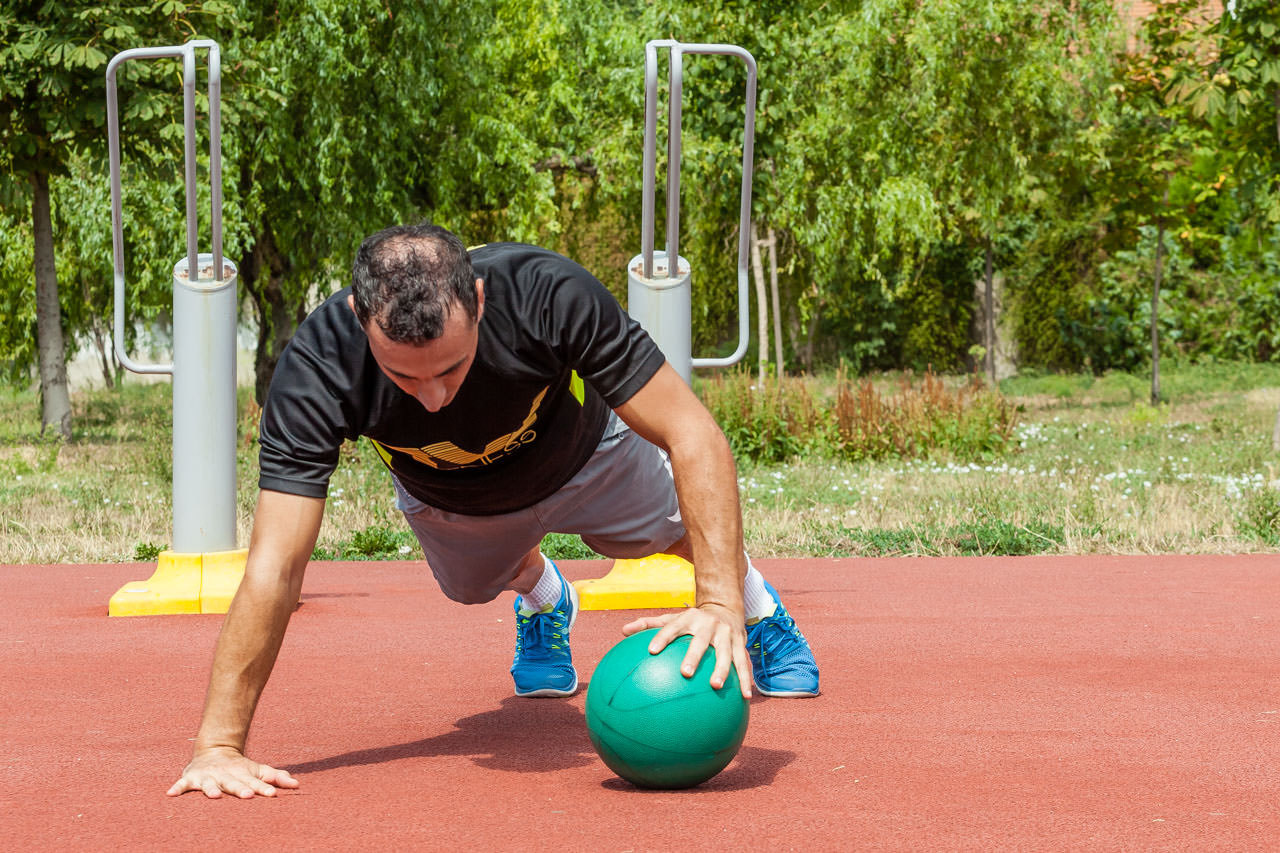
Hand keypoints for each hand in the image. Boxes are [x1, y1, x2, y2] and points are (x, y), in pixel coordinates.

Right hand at [167, 746, 298, 798]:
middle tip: (249, 795)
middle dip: (241, 789)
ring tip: (215, 796)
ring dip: (211, 789)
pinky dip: (176, 788)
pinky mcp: (191, 778)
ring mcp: (208, 776)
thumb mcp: (258, 770)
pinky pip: (182, 784)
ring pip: (209, 784)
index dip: (264, 787)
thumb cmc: (240, 768)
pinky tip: (170, 794)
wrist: (214, 751)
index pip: (255, 782)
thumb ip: (276, 777)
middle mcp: (226, 775)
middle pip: (234, 783)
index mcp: (243, 774)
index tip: (273, 794)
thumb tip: (297, 785)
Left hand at [623, 604, 752, 698]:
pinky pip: (743, 663)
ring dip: (723, 669)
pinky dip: (745, 679)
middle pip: (701, 641)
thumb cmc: (692, 620)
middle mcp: (709, 625)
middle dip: (694, 656)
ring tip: (716, 686)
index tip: (651, 651)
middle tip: (685, 673)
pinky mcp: (740, 644)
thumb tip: (623, 631)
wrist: (726, 607)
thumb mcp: (672, 618)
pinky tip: (745, 697)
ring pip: (726, 653)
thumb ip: (648, 625)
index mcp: (689, 619)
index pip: (673, 627)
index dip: (662, 637)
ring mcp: (727, 634)